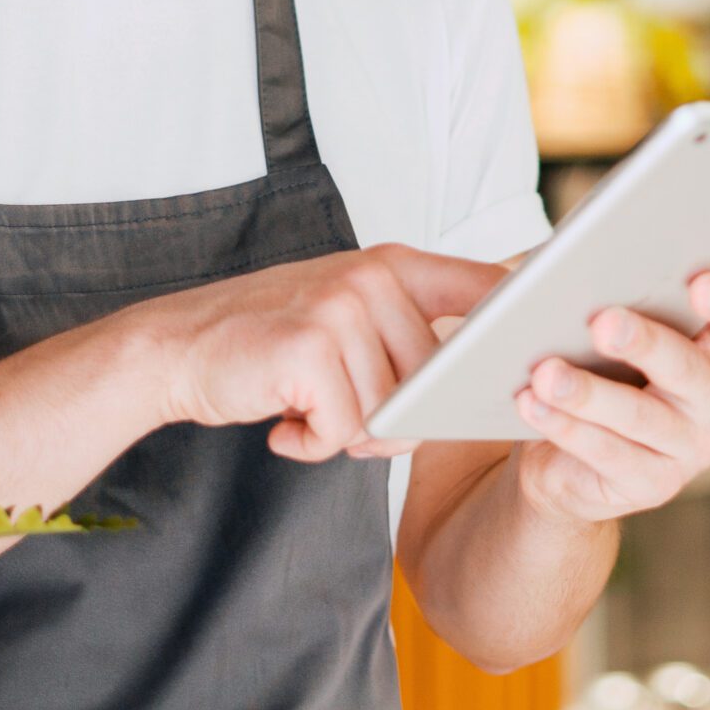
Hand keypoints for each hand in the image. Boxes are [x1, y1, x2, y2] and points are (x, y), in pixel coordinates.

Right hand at [137, 244, 505, 461]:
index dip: (516, 328)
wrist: (173, 349)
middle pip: (433, 379)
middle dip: (394, 419)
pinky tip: (283, 426)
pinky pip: (345, 429)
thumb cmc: (267, 344)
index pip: (486, 287)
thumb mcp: (346, 315)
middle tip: (337, 415)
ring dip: (347, 435)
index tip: (536, 359)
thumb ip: (410, 332)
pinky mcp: (310, 350)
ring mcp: (341, 309)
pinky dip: (313, 445)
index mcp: (393, 264)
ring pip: (389, 410)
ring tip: (302, 411)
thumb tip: (484, 373)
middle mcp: (372, 277)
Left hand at [510, 270, 709, 524]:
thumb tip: (534, 266)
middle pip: (690, 369)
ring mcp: (689, 448)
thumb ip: (580, 283)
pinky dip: (566, 427)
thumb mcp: (586, 318)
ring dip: (589, 393)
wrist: (559, 453)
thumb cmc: (584, 364)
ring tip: (546, 372)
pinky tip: (532, 403)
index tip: (700, 283)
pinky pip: (608, 455)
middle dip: (646, 344)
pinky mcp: (653, 485)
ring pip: (641, 416)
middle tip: (603, 322)